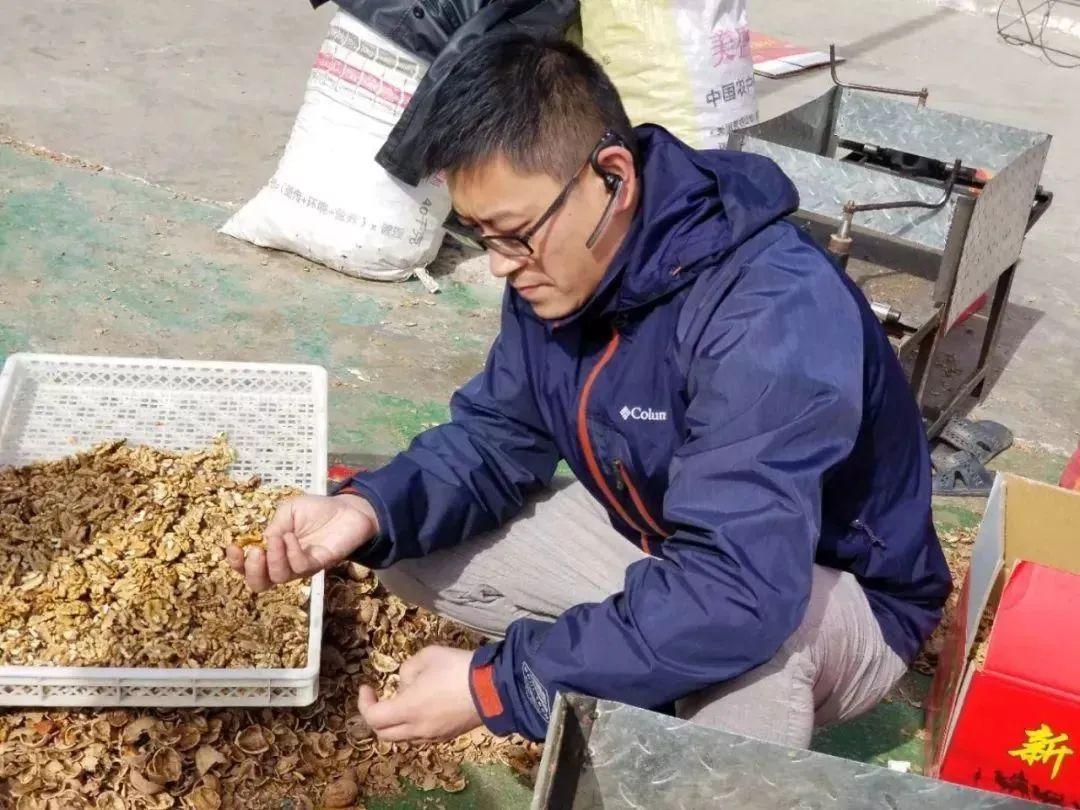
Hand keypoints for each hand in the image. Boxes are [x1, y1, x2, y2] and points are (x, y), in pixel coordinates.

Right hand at [226, 493, 377, 591]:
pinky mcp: (318, 564)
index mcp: (271, 551)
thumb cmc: (316, 511)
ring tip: (278, 538)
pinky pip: (300, 567)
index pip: (247, 567)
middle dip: (252, 571)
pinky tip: (292, 538)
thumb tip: (260, 541)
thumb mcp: (288, 511)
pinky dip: (291, 553)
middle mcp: (283, 564)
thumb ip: (273, 525)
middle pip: (260, 583)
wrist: (346, 509)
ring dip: (273, 559)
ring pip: (279, 577)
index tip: (233, 547)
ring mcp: (301, 567)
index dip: (236, 563)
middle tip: (254, 552)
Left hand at [358, 646, 481, 742]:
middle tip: (380, 698)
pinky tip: (423, 708)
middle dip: (376, 716)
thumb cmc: (456, 669)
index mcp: (407, 709)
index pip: (373, 717)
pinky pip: (419, 737)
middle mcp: (416, 729)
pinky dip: (412, 726)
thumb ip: (407, 669)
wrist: (493, 689)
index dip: (365, 703)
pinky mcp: (446, 736)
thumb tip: (405, 684)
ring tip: (403, 702)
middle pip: (383, 734)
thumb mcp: (427, 656)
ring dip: (394, 723)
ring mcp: (432, 736)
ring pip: (402, 738)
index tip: (367, 686)